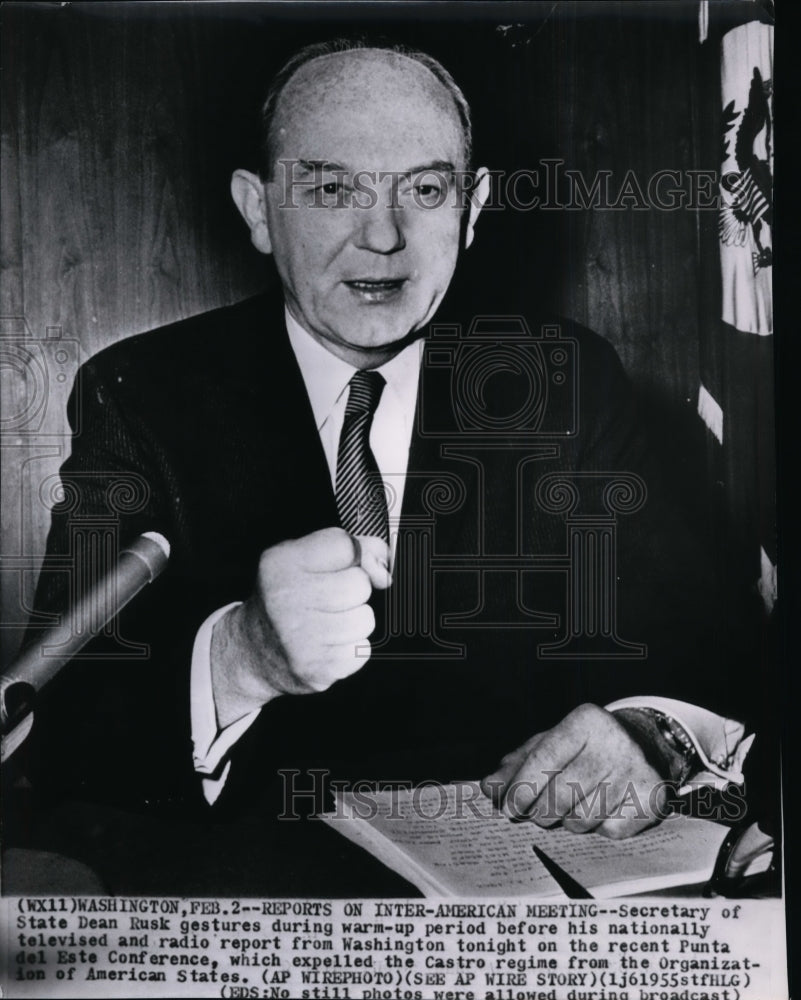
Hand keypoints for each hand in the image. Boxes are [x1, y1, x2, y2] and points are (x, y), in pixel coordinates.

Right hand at [211, 527, 390, 727]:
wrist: (252, 650)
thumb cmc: (285, 598)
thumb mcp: (302, 558)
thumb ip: (348, 548)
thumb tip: (384, 560)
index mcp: (281, 564)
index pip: (346, 546)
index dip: (352, 556)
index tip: (340, 567)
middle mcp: (285, 599)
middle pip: (360, 584)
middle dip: (354, 591)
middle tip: (330, 600)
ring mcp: (300, 639)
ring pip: (365, 619)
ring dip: (355, 621)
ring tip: (329, 623)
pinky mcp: (316, 669)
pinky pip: (362, 650)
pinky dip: (351, 649)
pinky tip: (328, 644)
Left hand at [480, 703, 669, 838]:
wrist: (646, 744)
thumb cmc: (587, 746)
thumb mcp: (552, 743)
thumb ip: (518, 764)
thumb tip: (489, 788)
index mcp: (586, 720)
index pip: (544, 759)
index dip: (521, 788)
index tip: (508, 808)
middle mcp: (615, 742)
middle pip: (560, 795)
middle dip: (540, 812)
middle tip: (536, 814)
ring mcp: (636, 771)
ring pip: (582, 819)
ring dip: (567, 822)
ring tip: (570, 807)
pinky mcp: (653, 799)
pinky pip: (608, 832)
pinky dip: (597, 828)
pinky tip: (601, 809)